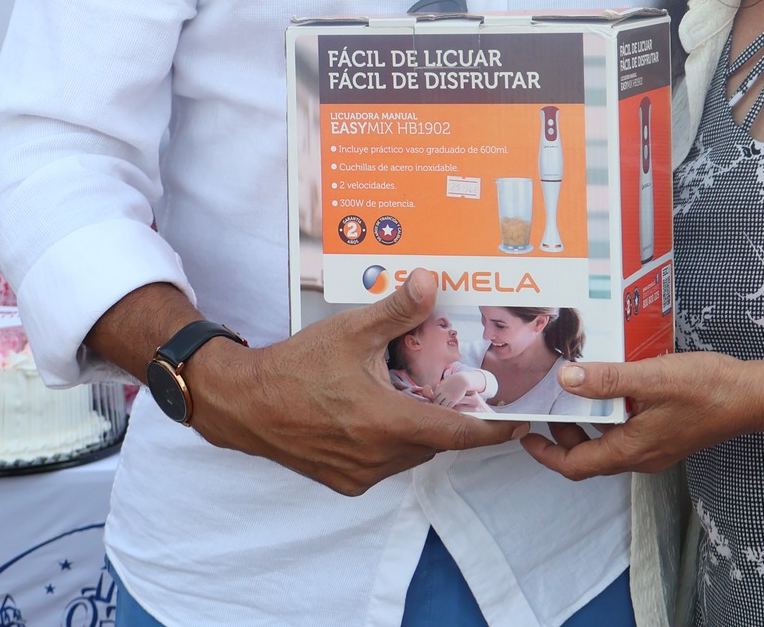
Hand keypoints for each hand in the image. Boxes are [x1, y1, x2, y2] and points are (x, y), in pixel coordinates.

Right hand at [189, 269, 525, 494]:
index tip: (520, 423)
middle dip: (453, 418)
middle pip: (437, 441)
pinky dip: (396, 441)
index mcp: (385, 423)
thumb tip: (430, 282)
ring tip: (419, 394)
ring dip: (422, 429)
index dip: (493, 429)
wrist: (242, 405)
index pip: (457, 433)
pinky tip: (384, 411)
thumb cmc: (294, 368)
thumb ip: (397, 311)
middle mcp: (377, 457)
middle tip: (465, 390)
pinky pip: (387, 462)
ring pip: (413, 453)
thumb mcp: (350, 332)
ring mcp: (360, 474)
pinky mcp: (346, 481)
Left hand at [521, 352, 761, 478]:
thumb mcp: (651, 378)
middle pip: (590, 455)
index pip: (576, 466)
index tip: (525, 437)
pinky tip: (614, 388)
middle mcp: (641, 456)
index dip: (546, 454)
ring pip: (609, 443)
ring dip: (588, 424)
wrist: (751, 398)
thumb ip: (608, 380)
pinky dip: (611, 417)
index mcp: (631, 450)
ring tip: (575, 392)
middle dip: (564, 434)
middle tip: (549, 405)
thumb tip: (567, 380)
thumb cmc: (706, 389)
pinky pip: (629, 433)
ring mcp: (656, 447)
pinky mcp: (668, 436)